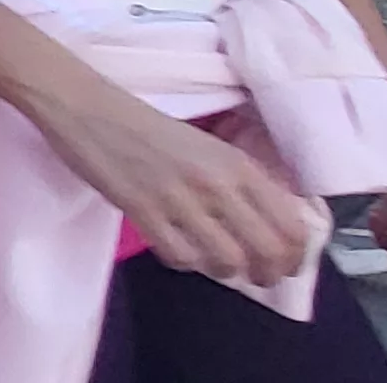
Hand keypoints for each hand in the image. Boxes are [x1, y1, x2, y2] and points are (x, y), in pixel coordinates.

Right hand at [37, 82, 321, 287]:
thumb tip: (270, 225)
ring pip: (226, 261)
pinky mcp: (142, 211)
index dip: (296, 255)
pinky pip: (179, 258)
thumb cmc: (151, 127)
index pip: (290, 225)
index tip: (286, 264)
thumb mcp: (210, 148)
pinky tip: (180, 251)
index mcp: (238, 164)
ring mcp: (178, 198)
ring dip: (226, 271)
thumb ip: (241, 182)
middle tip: (259, 277)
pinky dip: (186, 263)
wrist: (89, 109)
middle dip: (269, 273)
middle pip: (266, 250)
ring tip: (217, 264)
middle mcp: (216, 183)